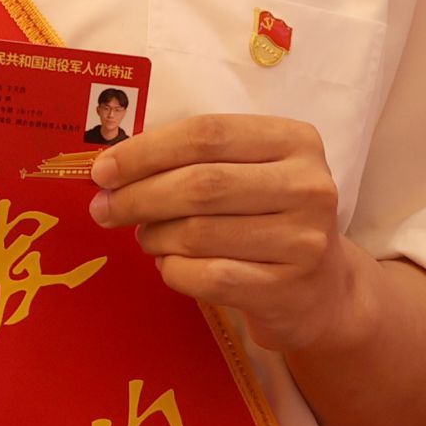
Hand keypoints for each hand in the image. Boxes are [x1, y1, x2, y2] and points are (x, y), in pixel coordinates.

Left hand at [89, 114, 372, 353]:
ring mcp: (303, 240)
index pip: (207, 133)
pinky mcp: (288, 288)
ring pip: (200, 233)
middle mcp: (308, 185)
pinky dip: (175, 271)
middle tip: (104, 208)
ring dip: (155, 236)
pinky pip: (209, 277)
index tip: (103, 170)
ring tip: (145, 237)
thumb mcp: (250, 174)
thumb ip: (195, 161)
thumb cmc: (269, 219)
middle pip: (201, 183)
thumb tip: (111, 169)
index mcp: (295, 140)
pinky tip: (170, 266)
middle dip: (138, 196)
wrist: (322, 291)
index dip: (147, 151)